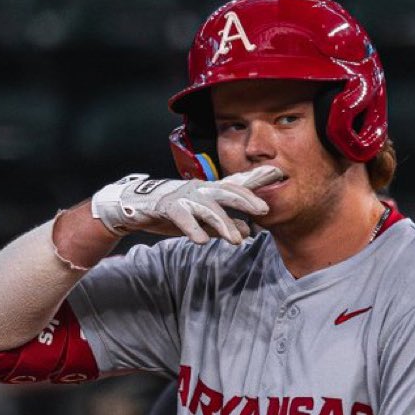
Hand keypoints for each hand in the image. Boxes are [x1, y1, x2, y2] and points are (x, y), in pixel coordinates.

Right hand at [91, 165, 281, 243]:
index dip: (257, 179)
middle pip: (227, 191)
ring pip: (208, 208)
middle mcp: (200, 190)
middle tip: (264, 210)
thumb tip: (248, 232)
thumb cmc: (174, 211)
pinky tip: (202, 241)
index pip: (238, 184)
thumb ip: (225, 225)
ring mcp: (183, 197)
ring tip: (236, 241)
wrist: (136, 207)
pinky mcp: (167, 207)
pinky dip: (193, 229)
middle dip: (246, 199)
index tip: (279, 173)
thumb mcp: (203, 220)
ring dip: (224, 224)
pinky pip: (182, 217)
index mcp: (210, 192)